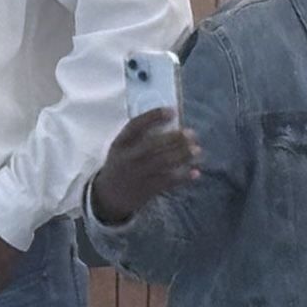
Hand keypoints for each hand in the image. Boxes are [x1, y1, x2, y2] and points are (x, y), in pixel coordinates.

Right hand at [87, 108, 198, 225]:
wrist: (109, 196)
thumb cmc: (121, 164)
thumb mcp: (121, 149)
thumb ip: (139, 137)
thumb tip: (172, 124)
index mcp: (120, 144)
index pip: (135, 126)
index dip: (154, 116)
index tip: (172, 111)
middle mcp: (128, 158)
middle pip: (152, 145)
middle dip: (174, 138)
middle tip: (191, 133)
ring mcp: (137, 174)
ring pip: (163, 163)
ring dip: (182, 155)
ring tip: (197, 150)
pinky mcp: (146, 189)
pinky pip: (168, 181)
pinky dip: (183, 177)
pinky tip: (196, 172)